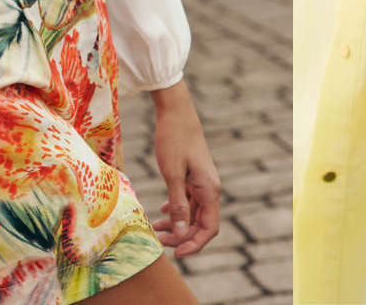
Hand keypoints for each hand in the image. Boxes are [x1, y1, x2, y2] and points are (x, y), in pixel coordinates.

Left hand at [147, 81, 221, 252]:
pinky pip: (189, 200)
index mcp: (209, 190)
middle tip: (159, 240)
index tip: (176, 254)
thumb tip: (180, 234)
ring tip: (155, 229)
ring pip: (193, 213)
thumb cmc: (173, 140)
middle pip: (201, 224)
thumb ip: (178, 205)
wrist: (175, 112)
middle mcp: (210, 189)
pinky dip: (176, 210)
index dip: (194, 244)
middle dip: (181, 236)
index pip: (209, 229)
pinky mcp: (193, 176)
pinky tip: (163, 212)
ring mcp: (202, 182)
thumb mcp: (172, 174)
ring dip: (177, 224)